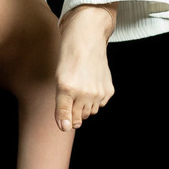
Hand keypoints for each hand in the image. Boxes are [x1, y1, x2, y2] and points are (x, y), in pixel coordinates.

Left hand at [55, 4, 115, 130]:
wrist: (87, 41)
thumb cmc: (69, 61)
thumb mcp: (59, 82)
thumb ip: (61, 107)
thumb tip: (65, 128)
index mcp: (66, 90)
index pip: (67, 121)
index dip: (66, 120)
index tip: (65, 117)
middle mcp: (83, 93)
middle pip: (80, 118)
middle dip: (75, 111)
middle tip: (73, 94)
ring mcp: (98, 92)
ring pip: (91, 112)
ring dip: (86, 105)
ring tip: (82, 88)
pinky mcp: (109, 91)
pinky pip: (101, 104)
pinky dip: (96, 99)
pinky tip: (92, 84)